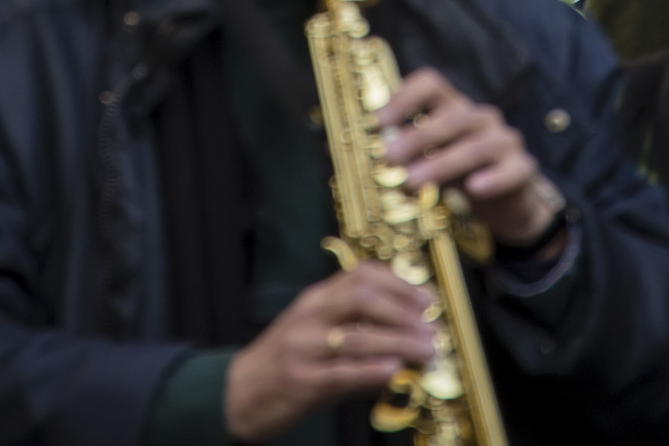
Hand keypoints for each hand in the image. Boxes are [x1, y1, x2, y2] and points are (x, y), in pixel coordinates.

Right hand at [223, 262, 435, 441]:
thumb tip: (406, 337)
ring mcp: (303, 348)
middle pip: (362, 297)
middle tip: (431, 327)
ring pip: (356, 336)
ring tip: (426, 350)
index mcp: (315, 300)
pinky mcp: (300, 381)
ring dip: (398, 342)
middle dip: (404, 310)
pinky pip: (340, 372)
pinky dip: (370, 370)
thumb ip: (355, 331)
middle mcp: (309, 317)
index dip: (400, 284)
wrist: (236, 393)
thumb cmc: (284, 364)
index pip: (361, 276)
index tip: (427, 299)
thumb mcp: (316, 335)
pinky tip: (393, 370)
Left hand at [376, 67, 557, 249]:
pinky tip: (473, 189)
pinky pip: (511, 170)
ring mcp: (505, 141)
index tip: (378, 122)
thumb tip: (378, 159)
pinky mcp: (523, 168)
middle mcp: (481, 118)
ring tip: (414, 181)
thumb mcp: (433, 165)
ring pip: (476, 146)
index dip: (405, 97)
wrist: (508, 205)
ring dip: (443, 163)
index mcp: (454, 109)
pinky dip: (493, 178)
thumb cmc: (464, 176)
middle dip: (418, 137)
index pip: (432, 85)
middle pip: (452, 117)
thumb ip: (411, 159)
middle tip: (389, 157)